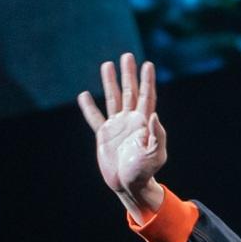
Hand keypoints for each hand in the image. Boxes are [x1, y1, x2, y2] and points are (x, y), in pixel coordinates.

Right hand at [77, 52, 169, 214]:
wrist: (129, 185)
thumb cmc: (144, 172)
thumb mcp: (155, 154)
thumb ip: (156, 135)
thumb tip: (153, 114)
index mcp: (144, 123)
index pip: (146, 96)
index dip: (147, 80)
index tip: (147, 64)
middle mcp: (131, 121)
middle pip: (129, 92)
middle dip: (128, 74)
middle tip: (126, 56)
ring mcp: (117, 126)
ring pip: (113, 99)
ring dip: (110, 82)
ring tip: (107, 65)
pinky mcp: (104, 135)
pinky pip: (95, 118)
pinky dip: (89, 107)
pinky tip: (84, 95)